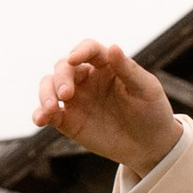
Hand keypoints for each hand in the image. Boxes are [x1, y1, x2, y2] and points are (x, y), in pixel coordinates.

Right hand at [32, 41, 183, 174]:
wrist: (150, 146)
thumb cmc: (152, 112)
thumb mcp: (147, 90)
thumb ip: (128, 70)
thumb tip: (113, 46)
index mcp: (106, 65)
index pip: (88, 49)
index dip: (79, 51)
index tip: (74, 59)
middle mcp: (86, 78)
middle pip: (63, 67)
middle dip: (60, 78)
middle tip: (66, 94)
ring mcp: (75, 99)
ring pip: (49, 86)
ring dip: (45, 93)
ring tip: (50, 108)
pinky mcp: (68, 120)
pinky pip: (48, 113)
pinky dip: (40, 114)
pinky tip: (40, 119)